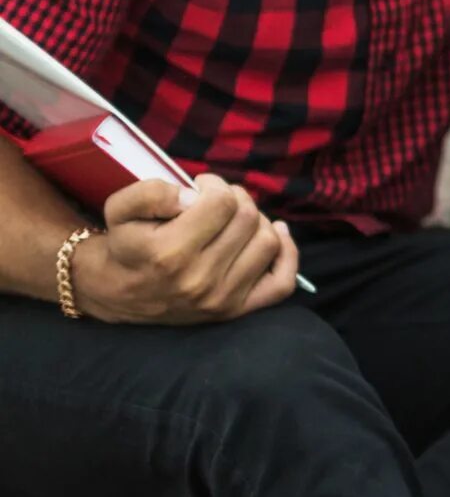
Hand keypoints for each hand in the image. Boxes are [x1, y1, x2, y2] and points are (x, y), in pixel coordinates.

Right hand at [70, 175, 301, 325]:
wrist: (116, 292)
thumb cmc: (124, 245)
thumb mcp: (120, 209)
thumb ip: (151, 192)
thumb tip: (192, 196)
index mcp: (169, 253)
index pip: (222, 202)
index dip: (214, 185)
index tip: (200, 187)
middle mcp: (199, 280)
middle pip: (247, 219)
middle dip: (236, 199)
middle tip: (217, 200)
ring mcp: (221, 299)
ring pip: (268, 241)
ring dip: (257, 221)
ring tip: (234, 218)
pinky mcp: (235, 311)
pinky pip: (281, 282)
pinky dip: (286, 254)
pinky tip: (275, 233)